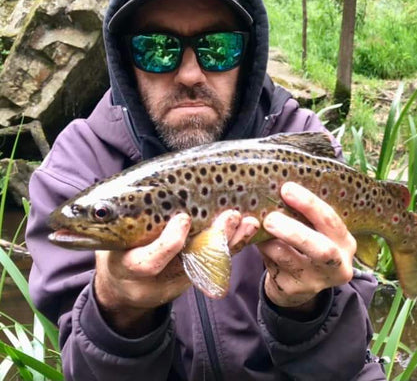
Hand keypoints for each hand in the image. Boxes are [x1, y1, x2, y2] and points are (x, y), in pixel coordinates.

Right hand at [94, 210, 257, 335]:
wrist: (124, 286)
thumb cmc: (116, 249)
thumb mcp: (108, 238)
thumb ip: (119, 218)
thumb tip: (125, 190)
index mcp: (128, 268)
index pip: (150, 263)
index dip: (169, 244)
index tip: (184, 219)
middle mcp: (156, 281)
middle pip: (189, 265)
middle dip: (214, 241)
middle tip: (230, 216)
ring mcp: (178, 282)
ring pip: (210, 265)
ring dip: (232, 242)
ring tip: (249, 221)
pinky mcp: (193, 278)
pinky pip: (217, 263)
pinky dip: (234, 246)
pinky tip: (249, 230)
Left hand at [257, 182, 356, 311]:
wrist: (299, 284)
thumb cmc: (306, 244)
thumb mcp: (314, 230)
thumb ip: (302, 214)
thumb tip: (276, 189)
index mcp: (344, 242)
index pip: (330, 221)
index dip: (309, 204)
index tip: (286, 189)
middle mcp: (337, 265)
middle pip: (321, 249)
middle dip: (294, 231)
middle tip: (270, 218)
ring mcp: (316, 282)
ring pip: (289, 258)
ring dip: (269, 240)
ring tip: (257, 226)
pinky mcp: (294, 290)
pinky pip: (272, 266)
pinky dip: (262, 249)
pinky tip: (256, 240)